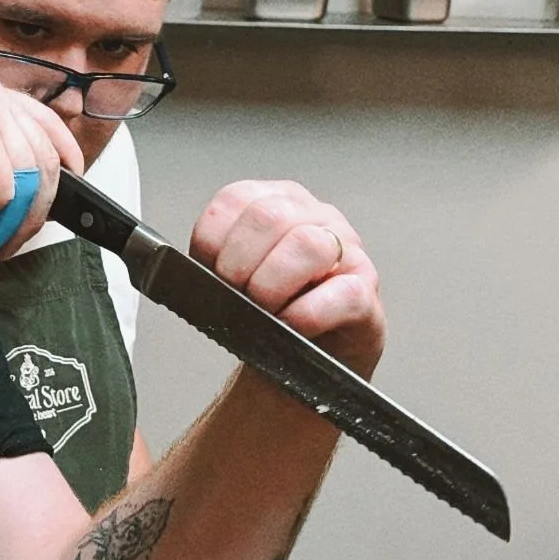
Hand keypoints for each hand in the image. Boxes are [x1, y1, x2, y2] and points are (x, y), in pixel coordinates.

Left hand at [189, 179, 384, 376]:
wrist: (304, 361)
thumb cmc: (269, 314)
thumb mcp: (235, 278)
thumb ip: (217, 260)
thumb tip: (192, 274)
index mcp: (278, 202)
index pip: (236, 198)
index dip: (213, 240)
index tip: (208, 272)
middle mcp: (316, 216)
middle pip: (269, 217)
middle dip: (239, 264)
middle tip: (236, 296)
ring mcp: (347, 252)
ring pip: (308, 244)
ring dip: (273, 285)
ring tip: (265, 311)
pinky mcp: (366, 293)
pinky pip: (341, 293)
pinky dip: (307, 314)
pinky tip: (292, 326)